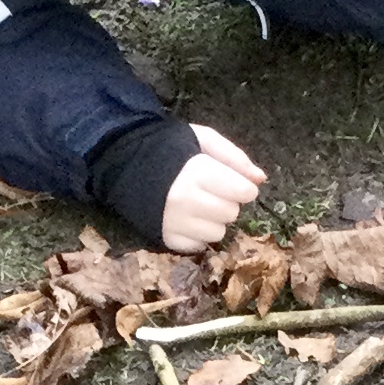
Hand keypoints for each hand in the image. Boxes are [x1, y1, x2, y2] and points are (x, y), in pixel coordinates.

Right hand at [161, 123, 265, 251]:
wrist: (123, 163)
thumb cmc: (168, 148)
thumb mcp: (202, 139)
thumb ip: (234, 157)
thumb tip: (260, 179)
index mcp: (198, 172)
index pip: (243, 192)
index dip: (244, 187)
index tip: (235, 183)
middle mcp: (187, 200)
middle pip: (231, 213)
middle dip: (228, 202)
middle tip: (212, 191)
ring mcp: (175, 222)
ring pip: (218, 233)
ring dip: (215, 220)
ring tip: (199, 205)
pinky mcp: (167, 238)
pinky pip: (200, 245)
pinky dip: (199, 234)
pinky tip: (188, 218)